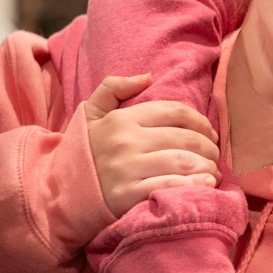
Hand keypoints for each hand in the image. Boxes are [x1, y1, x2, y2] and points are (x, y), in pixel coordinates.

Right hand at [85, 74, 220, 216]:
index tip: (210, 132)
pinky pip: (172, 186)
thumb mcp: (91, 113)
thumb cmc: (85, 152)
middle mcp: (127, 142)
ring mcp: (128, 170)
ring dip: (207, 166)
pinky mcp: (129, 196)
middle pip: (186, 138)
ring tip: (213, 170)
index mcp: (122, 120)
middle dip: (209, 146)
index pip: (175, 112)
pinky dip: (195, 184)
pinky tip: (206, 183)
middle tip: (214, 154)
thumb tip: (148, 76)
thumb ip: (114, 88)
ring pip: (184, 162)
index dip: (201, 121)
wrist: (58, 192)